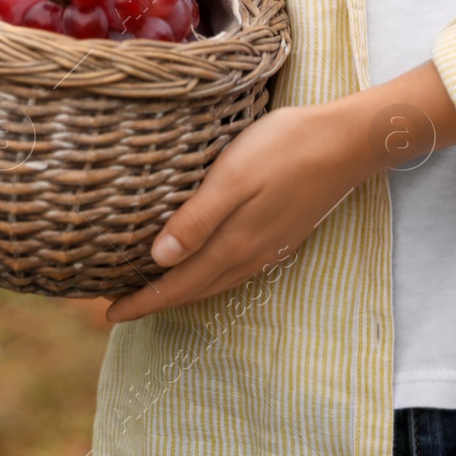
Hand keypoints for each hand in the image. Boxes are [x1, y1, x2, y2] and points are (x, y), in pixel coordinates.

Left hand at [104, 61, 455, 323]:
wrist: (347, 142)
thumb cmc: (284, 149)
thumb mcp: (233, 178)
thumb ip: (197, 220)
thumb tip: (159, 259)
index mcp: (234, 244)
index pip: (178, 285)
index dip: (143, 301)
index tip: (108, 314)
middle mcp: (250, 254)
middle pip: (194, 290)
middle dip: (156, 301)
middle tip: (118, 306)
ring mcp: (268, 247)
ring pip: (214, 282)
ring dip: (181, 291)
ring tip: (150, 290)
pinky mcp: (279, 233)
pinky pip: (233, 268)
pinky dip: (205, 275)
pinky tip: (198, 264)